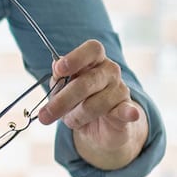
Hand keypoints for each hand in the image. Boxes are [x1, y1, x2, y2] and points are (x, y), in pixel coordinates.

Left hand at [34, 38, 145, 163]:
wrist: (101, 127)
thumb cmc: (78, 101)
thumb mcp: (63, 90)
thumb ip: (59, 79)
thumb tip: (55, 64)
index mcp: (94, 60)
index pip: (92, 49)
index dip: (75, 58)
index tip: (59, 70)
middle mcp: (111, 71)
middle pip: (87, 81)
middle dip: (64, 100)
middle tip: (45, 115)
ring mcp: (121, 90)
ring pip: (97, 103)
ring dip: (77, 116)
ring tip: (71, 121)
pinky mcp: (128, 111)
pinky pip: (126, 111)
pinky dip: (128, 112)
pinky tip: (131, 113)